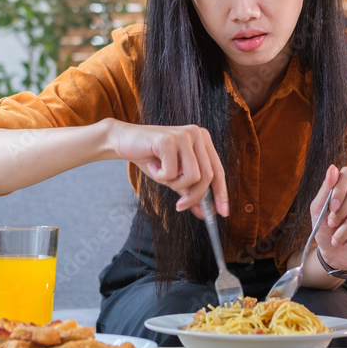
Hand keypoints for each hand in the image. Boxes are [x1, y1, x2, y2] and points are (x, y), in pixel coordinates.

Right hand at [106, 120, 228, 217]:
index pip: (218, 170)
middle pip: (207, 176)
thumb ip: (190, 191)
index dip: (221, 193)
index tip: (223, 213)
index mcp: (203, 140)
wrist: (123, 141)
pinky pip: (172, 172)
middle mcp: (197, 134)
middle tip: (180, 207)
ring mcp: (184, 135)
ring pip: (192, 176)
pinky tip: (153, 165)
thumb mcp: (174, 177)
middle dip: (194, 196)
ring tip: (161, 174)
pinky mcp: (169, 139)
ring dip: (174, 183)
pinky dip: (160, 176)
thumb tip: (205, 212)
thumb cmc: (151, 158)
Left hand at [310, 165, 346, 270]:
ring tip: (337, 239)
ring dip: (344, 230)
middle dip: (340, 213)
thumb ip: (326, 189)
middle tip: (331, 224)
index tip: (331, 207)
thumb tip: (332, 168)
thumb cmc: (325, 228)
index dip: (339, 189)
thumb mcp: (318, 209)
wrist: (333, 252)